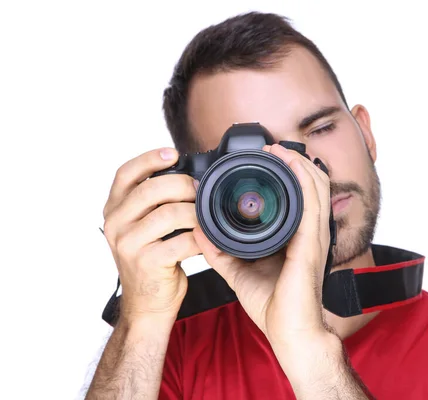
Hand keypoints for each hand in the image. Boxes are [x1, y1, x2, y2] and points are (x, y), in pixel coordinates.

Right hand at [102, 148, 200, 324]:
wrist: (147, 305)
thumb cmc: (152, 262)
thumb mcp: (143, 228)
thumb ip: (154, 204)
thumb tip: (187, 177)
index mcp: (114, 210)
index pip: (126, 174)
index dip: (149, 158)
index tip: (172, 153)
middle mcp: (115, 224)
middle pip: (152, 189)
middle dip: (184, 185)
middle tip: (201, 191)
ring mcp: (128, 243)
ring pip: (169, 213)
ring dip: (196, 212)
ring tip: (207, 216)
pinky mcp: (146, 262)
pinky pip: (182, 241)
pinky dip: (201, 237)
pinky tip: (208, 238)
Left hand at [193, 143, 333, 350]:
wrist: (289, 333)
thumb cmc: (274, 306)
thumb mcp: (239, 271)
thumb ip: (221, 250)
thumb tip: (200, 231)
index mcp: (297, 236)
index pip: (300, 194)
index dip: (288, 172)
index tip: (265, 158)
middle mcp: (310, 232)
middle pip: (312, 183)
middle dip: (293, 160)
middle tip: (271, 149)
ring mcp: (315, 236)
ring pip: (316, 186)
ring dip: (298, 163)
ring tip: (278, 150)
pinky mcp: (311, 244)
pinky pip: (312, 203)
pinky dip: (303, 179)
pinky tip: (290, 165)